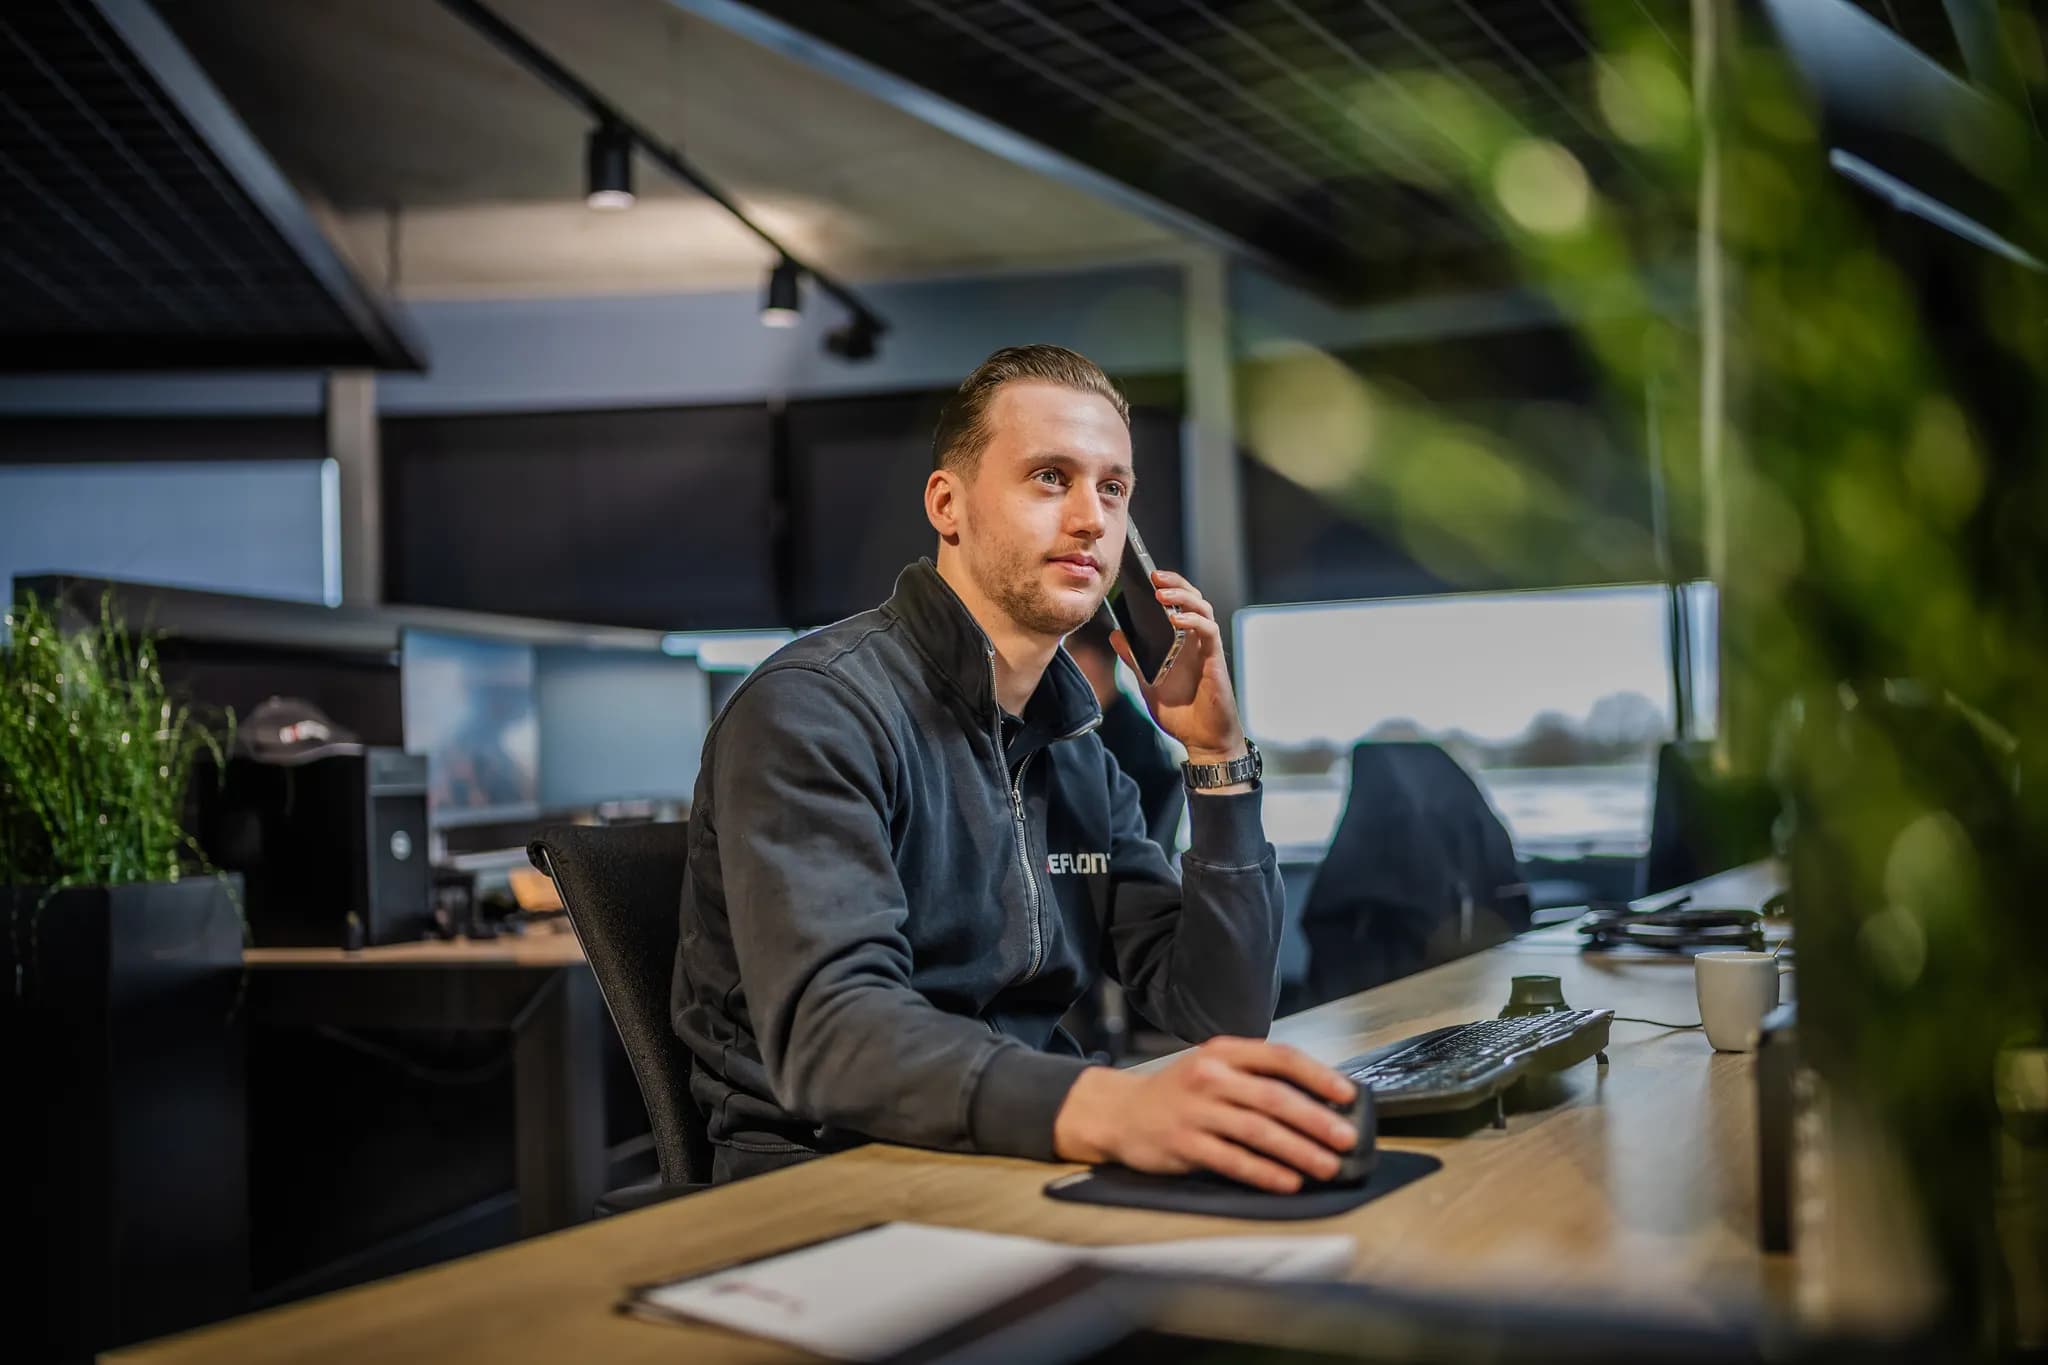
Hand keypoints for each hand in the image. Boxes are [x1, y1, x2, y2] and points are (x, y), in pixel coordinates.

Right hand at [1052, 1037, 1359, 1192]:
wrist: (1119, 1112)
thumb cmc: (1177, 1093)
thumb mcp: (1213, 1069)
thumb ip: (1254, 1079)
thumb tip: (1317, 1101)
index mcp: (1224, 1052)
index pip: (1280, 1057)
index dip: (1318, 1075)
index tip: (1348, 1095)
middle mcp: (1210, 1076)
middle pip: (1273, 1097)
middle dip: (1316, 1120)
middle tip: (1347, 1139)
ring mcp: (1196, 1111)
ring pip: (1258, 1131)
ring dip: (1298, 1150)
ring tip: (1327, 1166)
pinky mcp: (1184, 1144)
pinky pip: (1233, 1160)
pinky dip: (1265, 1173)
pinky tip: (1288, 1182)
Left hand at [1109, 571, 1244, 763]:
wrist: (1201, 740)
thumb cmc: (1180, 712)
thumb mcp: (1147, 682)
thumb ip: (1134, 658)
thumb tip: (1115, 634)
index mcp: (1180, 641)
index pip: (1177, 603)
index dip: (1166, 586)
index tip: (1145, 574)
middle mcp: (1195, 640)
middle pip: (1191, 598)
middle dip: (1174, 582)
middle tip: (1153, 575)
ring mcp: (1206, 647)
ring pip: (1203, 608)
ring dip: (1183, 597)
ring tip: (1161, 593)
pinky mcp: (1215, 659)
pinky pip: (1208, 631)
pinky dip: (1193, 621)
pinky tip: (1176, 619)